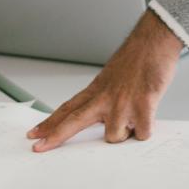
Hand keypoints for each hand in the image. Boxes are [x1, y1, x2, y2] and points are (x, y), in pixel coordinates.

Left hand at [26, 10, 182, 151]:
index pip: (68, 109)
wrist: (153, 41)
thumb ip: (105, 100)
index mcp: (96, 90)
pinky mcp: (142, 105)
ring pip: (114, 137)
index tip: (35, 133)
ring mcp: (122, 102)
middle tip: (39, 147)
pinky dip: (145, 131)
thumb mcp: (112, 78)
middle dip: (55, 136)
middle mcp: (105, 97)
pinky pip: (141, 134)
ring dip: (125, 134)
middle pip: (74, 121)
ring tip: (134, 119)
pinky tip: (148, 118)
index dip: (50, 122)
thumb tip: (104, 122)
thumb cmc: (136, 59)